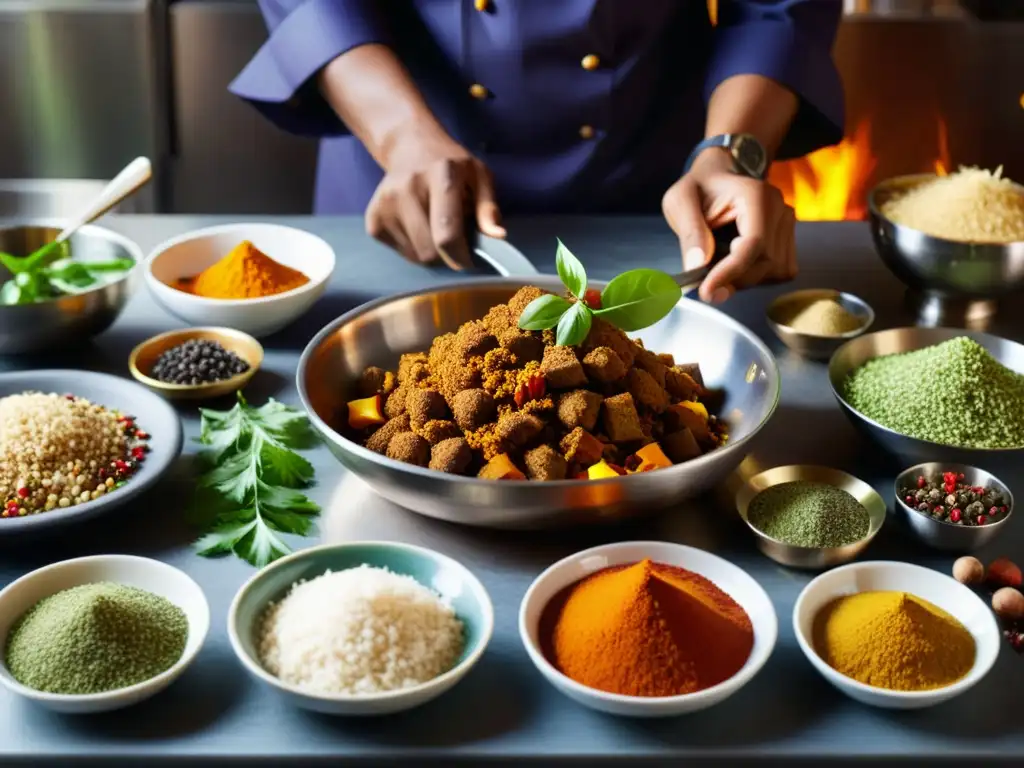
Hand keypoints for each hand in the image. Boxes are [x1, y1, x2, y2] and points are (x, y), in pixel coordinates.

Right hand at [365, 131, 505, 269]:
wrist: (410, 148)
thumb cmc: (452, 166)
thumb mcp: (479, 176)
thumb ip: (488, 207)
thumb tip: (498, 236)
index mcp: (441, 175)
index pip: (447, 233)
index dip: (460, 257)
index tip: (469, 262)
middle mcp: (407, 187)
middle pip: (429, 251)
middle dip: (446, 255)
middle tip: (453, 239)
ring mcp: (385, 204)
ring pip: (414, 256)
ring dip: (429, 251)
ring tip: (434, 226)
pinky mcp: (373, 219)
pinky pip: (400, 252)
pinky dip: (412, 248)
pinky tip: (417, 226)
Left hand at [662, 148, 795, 303]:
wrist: (719, 176)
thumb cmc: (699, 188)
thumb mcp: (680, 201)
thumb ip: (690, 232)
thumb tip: (697, 266)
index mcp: (756, 196)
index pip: (753, 244)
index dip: (731, 272)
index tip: (706, 292)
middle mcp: (781, 210)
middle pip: (765, 263)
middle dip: (733, 279)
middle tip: (703, 281)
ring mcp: (788, 225)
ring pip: (773, 272)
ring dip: (743, 279)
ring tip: (719, 264)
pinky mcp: (788, 240)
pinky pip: (778, 273)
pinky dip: (755, 277)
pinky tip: (736, 265)